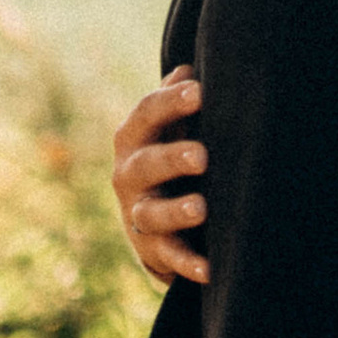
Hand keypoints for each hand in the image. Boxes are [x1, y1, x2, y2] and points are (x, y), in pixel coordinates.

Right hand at [113, 72, 208, 286]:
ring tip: (201, 208)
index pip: (146, 114)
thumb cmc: (169, 158)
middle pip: (145, 164)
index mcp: (134, 139)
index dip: (170, 103)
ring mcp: (138, 215)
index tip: (199, 91)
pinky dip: (187, 264)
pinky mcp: (153, 251)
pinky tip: (209, 269)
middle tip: (202, 155)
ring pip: (151, 214)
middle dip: (171, 158)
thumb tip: (187, 68)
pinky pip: (169, 258)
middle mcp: (129, 176)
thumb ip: (175, 101)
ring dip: (176, 211)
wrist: (153, 221)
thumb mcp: (168, 128)